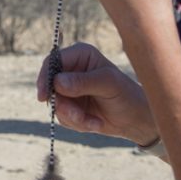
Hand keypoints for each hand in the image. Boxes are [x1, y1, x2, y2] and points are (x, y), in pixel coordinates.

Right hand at [37, 43, 157, 144]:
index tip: (44, 96)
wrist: (136, 119)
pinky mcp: (69, 106)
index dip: (45, 78)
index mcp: (80, 55)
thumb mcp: (108, 84)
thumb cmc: (127, 94)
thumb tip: (57, 82)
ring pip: (55, 105)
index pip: (52, 62)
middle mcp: (71, 70)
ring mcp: (68, 89)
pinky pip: (62, 117)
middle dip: (63, 105)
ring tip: (94, 122)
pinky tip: (95, 123)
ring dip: (74, 117)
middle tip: (79, 117)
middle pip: (49, 86)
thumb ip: (83, 82)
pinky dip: (78, 124)